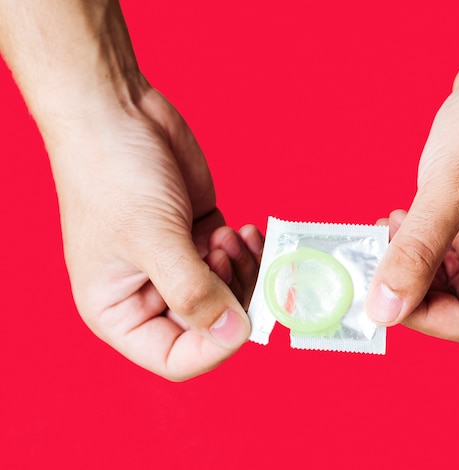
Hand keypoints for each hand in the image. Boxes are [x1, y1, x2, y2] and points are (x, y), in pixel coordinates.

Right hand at [49, 84, 261, 379]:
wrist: (116, 114)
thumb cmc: (112, 175)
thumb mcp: (153, 240)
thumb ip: (194, 292)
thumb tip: (234, 332)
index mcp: (119, 311)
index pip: (175, 358)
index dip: (213, 346)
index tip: (239, 317)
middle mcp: (150, 295)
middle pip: (211, 326)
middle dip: (233, 296)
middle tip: (229, 256)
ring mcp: (179, 265)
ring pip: (231, 294)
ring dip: (244, 271)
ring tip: (229, 235)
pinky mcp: (200, 237)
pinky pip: (238, 262)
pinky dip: (249, 251)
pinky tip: (245, 229)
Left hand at [366, 54, 458, 341]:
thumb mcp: (449, 193)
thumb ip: (415, 254)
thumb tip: (384, 309)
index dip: (420, 317)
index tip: (376, 298)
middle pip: (456, 302)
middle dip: (409, 284)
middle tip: (371, 264)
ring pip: (445, 275)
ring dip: (409, 260)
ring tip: (383, 233)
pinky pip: (445, 247)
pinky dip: (417, 240)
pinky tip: (397, 219)